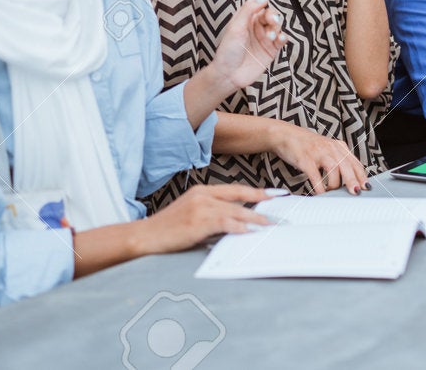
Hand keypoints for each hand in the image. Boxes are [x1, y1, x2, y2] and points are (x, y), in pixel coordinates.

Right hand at [135, 185, 272, 253]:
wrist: (145, 236)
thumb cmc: (169, 229)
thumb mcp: (193, 215)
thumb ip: (214, 214)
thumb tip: (238, 222)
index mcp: (203, 191)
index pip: (236, 190)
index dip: (257, 192)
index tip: (274, 194)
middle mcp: (203, 195)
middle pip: (240, 197)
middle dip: (262, 203)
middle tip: (279, 209)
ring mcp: (200, 207)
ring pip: (235, 211)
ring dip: (255, 219)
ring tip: (269, 225)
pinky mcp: (198, 221)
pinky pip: (224, 223)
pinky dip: (238, 227)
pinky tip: (249, 232)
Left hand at [208, 0, 291, 93]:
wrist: (228, 75)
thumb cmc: (227, 50)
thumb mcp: (236, 27)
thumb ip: (251, 9)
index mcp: (247, 13)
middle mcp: (256, 22)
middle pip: (273, 10)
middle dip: (274, 14)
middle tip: (271, 21)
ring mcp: (265, 35)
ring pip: (278, 23)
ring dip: (276, 28)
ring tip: (269, 38)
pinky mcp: (271, 48)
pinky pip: (283, 37)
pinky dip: (283, 37)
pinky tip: (278, 41)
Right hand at [271, 122, 369, 193]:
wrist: (285, 135)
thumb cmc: (306, 145)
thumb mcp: (326, 149)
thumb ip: (338, 160)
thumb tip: (350, 180)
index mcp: (337, 146)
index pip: (354, 162)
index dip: (361, 176)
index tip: (366, 187)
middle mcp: (330, 148)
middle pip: (346, 166)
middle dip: (352, 181)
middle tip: (355, 192)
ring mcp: (318, 153)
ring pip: (334, 170)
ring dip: (334, 184)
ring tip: (331, 192)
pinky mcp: (306, 159)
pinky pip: (316, 176)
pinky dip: (320, 187)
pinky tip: (320, 193)